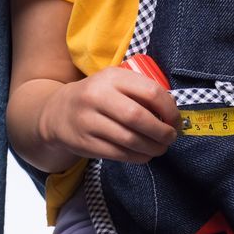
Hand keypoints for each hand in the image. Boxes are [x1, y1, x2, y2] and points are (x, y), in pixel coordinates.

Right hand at [38, 64, 181, 163]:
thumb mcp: (114, 83)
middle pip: (139, 117)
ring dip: (152, 147)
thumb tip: (172, 113)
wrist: (57, 112)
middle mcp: (97, 96)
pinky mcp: (85, 143)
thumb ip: (139, 91)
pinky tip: (144, 154)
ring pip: (130, 139)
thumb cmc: (96, 96)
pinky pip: (119, 154)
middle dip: (162, 132)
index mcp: (111, 77)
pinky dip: (138, 157)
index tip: (175, 120)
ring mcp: (88, 121)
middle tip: (170, 137)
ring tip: (160, 148)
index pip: (150, 91)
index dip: (169, 109)